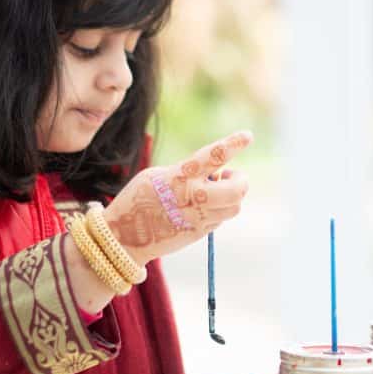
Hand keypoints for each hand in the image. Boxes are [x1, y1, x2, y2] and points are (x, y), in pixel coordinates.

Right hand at [103, 131, 251, 263]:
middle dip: (240, 180)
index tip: (248, 136)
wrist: (125, 238)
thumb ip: (187, 171)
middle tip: (229, 176)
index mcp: (179, 176)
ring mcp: (197, 218)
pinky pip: (221, 219)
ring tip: (213, 191)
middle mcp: (192, 198)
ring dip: (231, 196)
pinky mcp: (199, 233)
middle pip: (236, 190)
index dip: (232, 144)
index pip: (213, 157)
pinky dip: (219, 210)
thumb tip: (217, 173)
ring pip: (234, 206)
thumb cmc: (140, 199)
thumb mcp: (158, 176)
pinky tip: (201, 208)